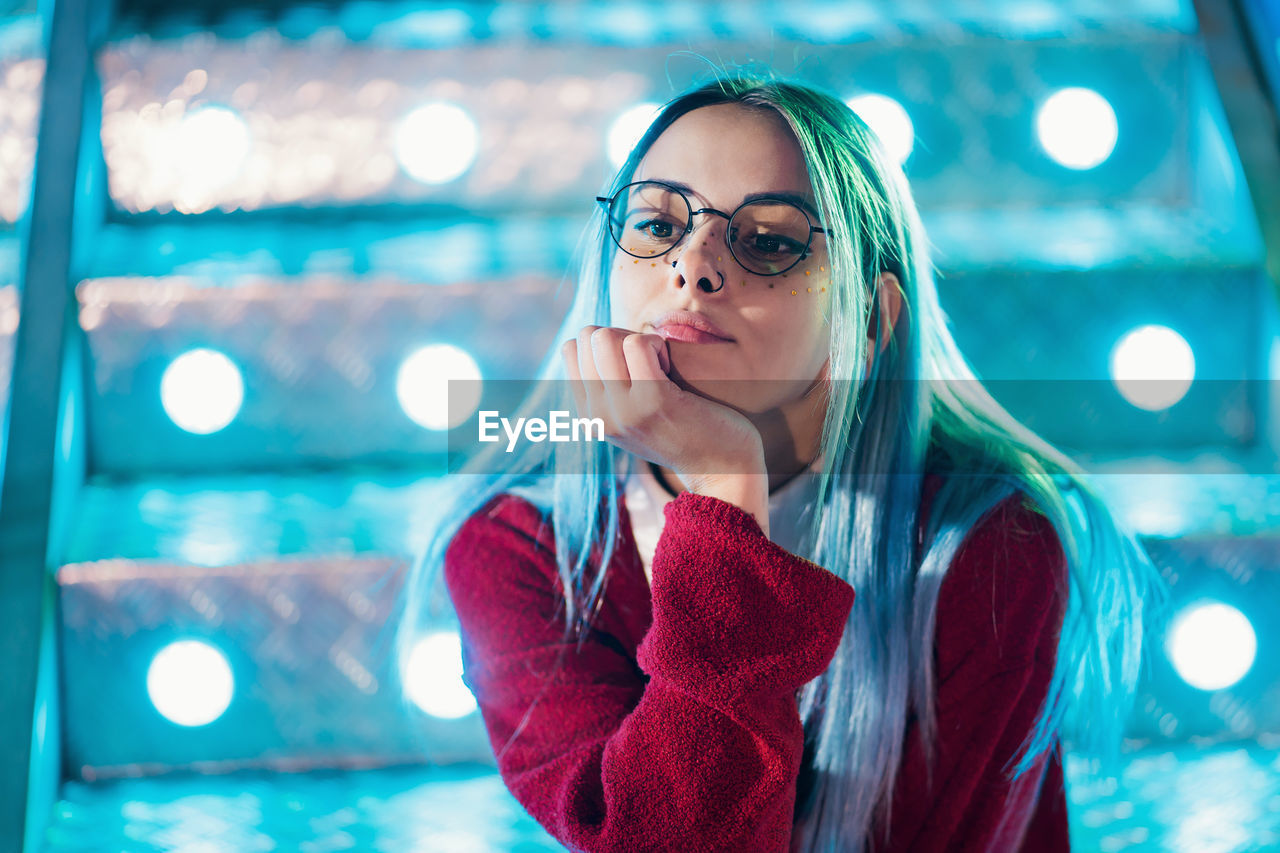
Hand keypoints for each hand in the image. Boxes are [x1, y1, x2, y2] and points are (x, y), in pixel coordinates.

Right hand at [560, 325, 765, 491]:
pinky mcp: (652, 400)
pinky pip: (638, 344)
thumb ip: (610, 387)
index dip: (606, 343)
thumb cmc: (684, 430)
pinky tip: (671, 368)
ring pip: (606, 337)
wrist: (722, 470)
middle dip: (622, 336)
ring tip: (661, 367)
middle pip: (588, 337)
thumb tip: (596, 336)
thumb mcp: (633, 414)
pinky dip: (658, 344)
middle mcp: (598, 416)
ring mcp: (622, 409)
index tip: (632, 364)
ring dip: (640, 340)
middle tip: (650, 363)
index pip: (572, 348)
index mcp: (589, 416)